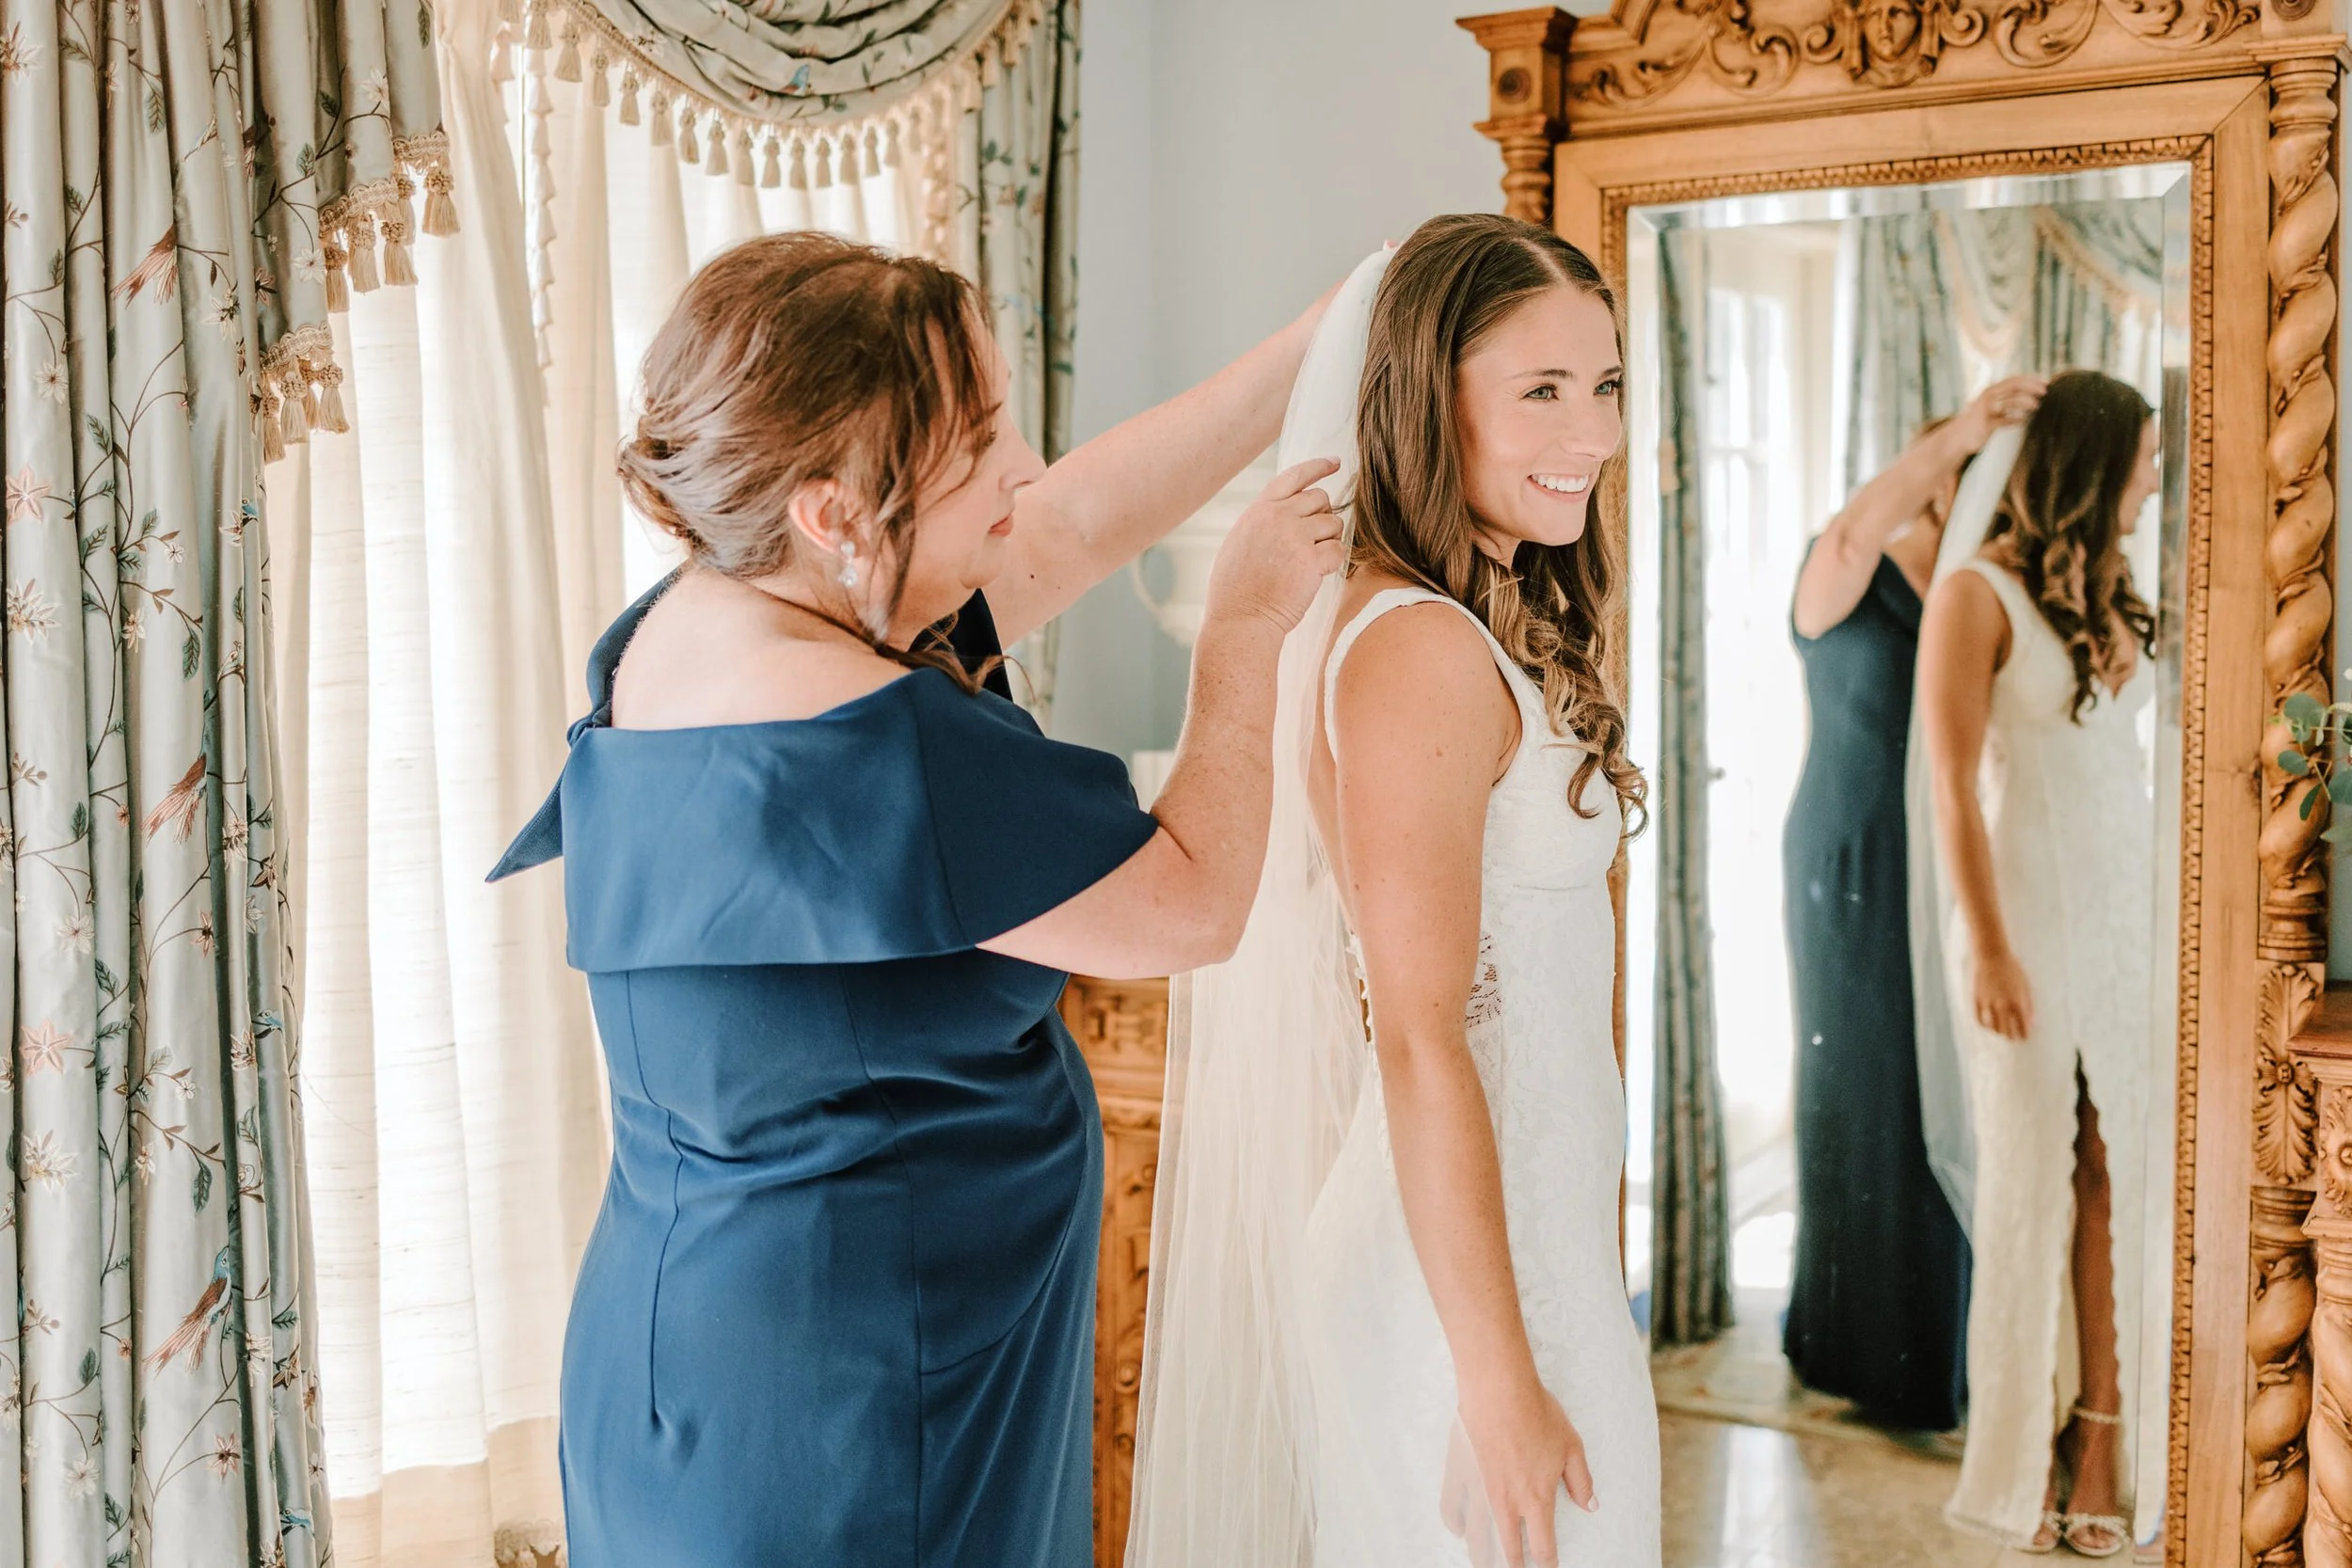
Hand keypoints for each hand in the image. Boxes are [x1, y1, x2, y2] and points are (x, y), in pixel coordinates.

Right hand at [1202, 458, 1345, 634]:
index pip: (1294, 477)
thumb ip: (1263, 521)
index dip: (1318, 467)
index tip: (1335, 463)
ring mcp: (1295, 538)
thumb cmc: (1237, 589)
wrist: (1241, 619)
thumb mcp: (1240, 541)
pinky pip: (1338, 550)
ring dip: (1328, 540)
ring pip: (1333, 523)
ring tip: (1309, 562)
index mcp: (1259, 511)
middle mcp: (1278, 518)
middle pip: (1320, 498)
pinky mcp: (1311, 561)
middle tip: (1314, 540)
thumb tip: (1287, 509)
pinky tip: (1315, 574)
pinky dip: (1332, 562)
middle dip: (1323, 515)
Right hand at [1455, 1374, 1595, 1567]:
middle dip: (1515, 1565)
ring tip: (1484, 1564)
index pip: (1543, 1546)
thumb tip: (1590, 1505)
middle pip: (1508, 1550)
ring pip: (1477, 1538)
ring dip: (1482, 1557)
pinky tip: (1459, 1530)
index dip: (1547, 1562)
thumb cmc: (1538, 1414)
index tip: (1549, 1566)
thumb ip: (1581, 1482)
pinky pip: (1451, 1508)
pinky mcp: (1459, 1473)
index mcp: (1537, 1499)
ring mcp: (1479, 1491)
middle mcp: (1507, 1503)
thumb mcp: (1571, 1447)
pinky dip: (1454, 1524)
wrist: (1499, 1390)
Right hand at [1953, 374, 2047, 450]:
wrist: (1957, 438)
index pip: (2014, 380)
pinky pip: (2002, 420)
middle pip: (2013, 386)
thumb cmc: (1977, 424)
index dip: (2030, 379)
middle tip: (2045, 391)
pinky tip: (2022, 421)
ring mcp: (1986, 409)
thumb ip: (2007, 407)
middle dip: (2031, 387)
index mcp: (1991, 391)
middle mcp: (1988, 397)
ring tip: (2036, 406)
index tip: (2045, 382)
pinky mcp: (1985, 423)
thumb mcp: (1993, 412)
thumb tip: (2027, 406)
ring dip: (2024, 402)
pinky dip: (2013, 419)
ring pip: (2009, 400)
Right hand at [1972, 945, 2035, 1039]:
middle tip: (2013, 1037)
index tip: (2025, 1037)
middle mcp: (2002, 1006)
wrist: (1991, 955)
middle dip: (2011, 1036)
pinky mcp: (1976, 999)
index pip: (2022, 1026)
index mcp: (2017, 1002)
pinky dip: (1984, 1024)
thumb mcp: (2026, 985)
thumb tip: (2032, 1022)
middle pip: (2007, 1030)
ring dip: (1998, 1031)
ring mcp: (1988, 1003)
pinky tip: (1987, 1024)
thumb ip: (2029, 1005)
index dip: (2024, 1034)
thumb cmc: (2012, 968)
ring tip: (2001, 1032)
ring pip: (1992, 1027)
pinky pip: (1979, 1018)